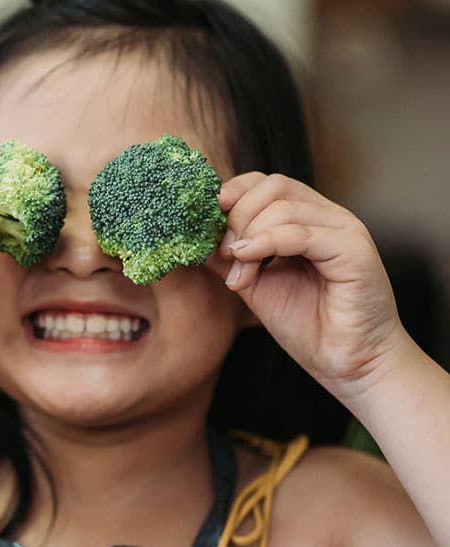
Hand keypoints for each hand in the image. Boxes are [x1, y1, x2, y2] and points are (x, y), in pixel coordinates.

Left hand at [208, 172, 407, 399]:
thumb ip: (228, 258)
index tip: (206, 219)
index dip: (232, 193)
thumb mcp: (254, 284)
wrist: (348, 363)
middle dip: (236, 215)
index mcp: (306, 219)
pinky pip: (302, 233)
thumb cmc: (307, 325)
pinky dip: (267, 242)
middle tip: (223, 253)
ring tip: (238, 273)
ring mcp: (344, 229)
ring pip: (284, 207)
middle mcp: (327, 217)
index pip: (265, 183)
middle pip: (273, 186)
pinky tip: (247, 260)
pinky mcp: (354, 249)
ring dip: (248, 237)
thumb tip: (193, 237)